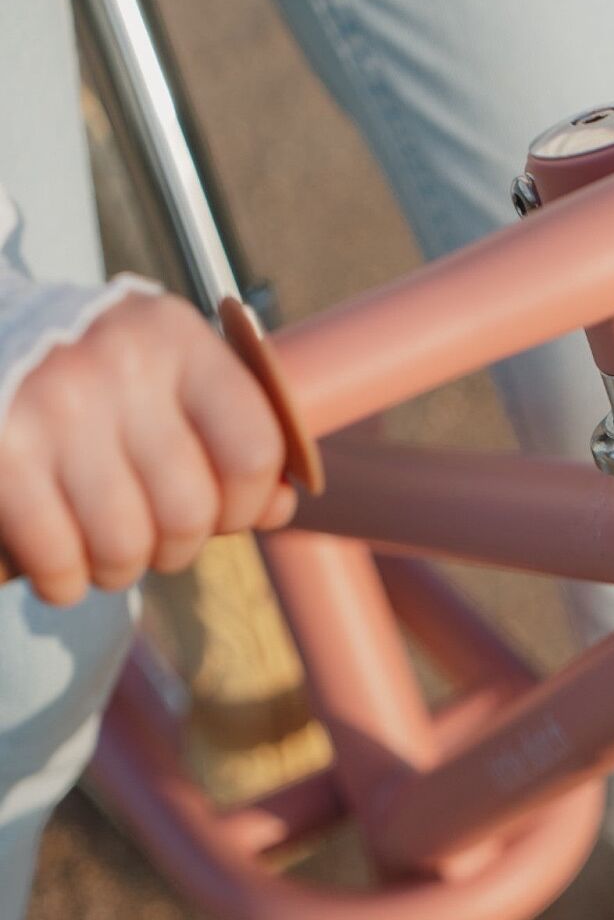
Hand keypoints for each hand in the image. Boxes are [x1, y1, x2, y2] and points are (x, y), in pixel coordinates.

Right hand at [0, 291, 294, 605]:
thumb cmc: (88, 373)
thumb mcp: (163, 372)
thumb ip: (228, 435)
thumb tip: (280, 507)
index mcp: (175, 338)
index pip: (254, 450)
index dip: (246, 504)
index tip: (221, 512)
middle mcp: (120, 365)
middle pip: (189, 512)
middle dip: (175, 546)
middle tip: (150, 537)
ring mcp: (55, 408)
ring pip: (126, 547)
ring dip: (118, 569)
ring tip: (103, 548)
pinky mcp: (3, 454)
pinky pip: (60, 562)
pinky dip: (63, 581)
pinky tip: (58, 562)